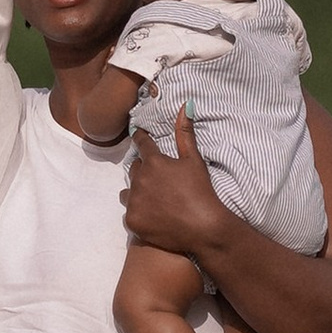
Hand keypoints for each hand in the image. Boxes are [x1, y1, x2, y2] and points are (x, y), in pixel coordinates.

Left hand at [122, 110, 233, 264]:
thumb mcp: (194, 160)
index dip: (141, 139)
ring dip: (136, 191)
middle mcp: (139, 179)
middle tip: (157, 178)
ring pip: (128, 191)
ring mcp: (134, 201)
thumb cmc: (201, 192)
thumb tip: (186, 104)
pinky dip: (138, 211)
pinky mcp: (132, 220)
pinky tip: (152, 214)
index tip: (138, 136)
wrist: (203, 228)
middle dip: (143, 170)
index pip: (142, 144)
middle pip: (135, 168)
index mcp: (154, 162)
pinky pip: (129, 211)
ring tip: (153, 198)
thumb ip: (185, 133)